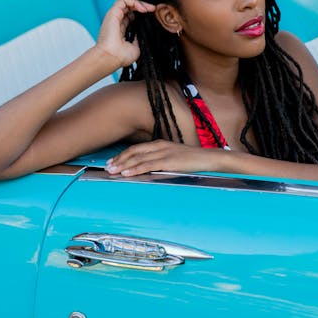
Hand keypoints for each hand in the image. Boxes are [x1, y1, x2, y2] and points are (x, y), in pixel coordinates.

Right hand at [95, 0, 155, 67]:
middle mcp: (117, 22)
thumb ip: (138, 39)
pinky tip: (142, 9)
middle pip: (130, 9)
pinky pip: (123, 1)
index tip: (152, 16)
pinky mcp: (113, 13)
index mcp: (121, 30)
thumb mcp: (135, 48)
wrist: (111, 57)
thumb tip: (142, 34)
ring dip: (139, 3)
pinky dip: (134, 2)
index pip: (131, 17)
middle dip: (143, 6)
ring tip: (149, 9)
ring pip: (127, 2)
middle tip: (153, 9)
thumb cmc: (120, 56)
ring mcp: (114, 17)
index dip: (141, 15)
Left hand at [105, 140, 221, 175]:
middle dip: (119, 160)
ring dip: (123, 165)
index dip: (123, 155)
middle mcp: (160, 146)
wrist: (209, 159)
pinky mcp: (169, 161)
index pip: (136, 148)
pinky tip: (127, 173)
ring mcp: (164, 153)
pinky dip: (135, 169)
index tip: (113, 161)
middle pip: (134, 152)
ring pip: (138, 159)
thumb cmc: (193, 160)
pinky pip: (148, 165)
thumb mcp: (175, 157)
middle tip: (107, 167)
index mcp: (160, 144)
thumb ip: (162, 160)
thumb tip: (150, 168)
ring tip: (112, 171)